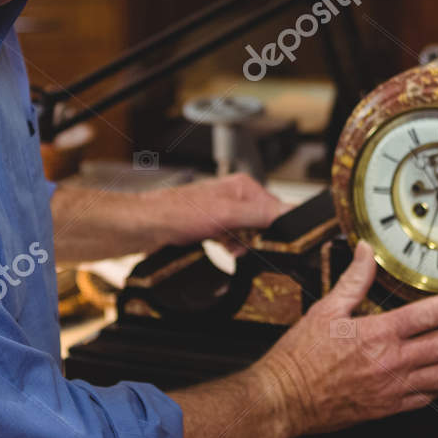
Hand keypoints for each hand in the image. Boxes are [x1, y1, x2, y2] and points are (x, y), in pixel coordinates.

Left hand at [149, 173, 287, 251]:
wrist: (146, 227)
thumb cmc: (177, 213)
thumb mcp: (227, 215)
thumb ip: (261, 214)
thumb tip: (291, 212)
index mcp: (243, 187)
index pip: (277, 208)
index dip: (277, 229)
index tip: (273, 243)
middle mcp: (235, 196)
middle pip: (264, 223)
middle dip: (257, 240)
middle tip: (244, 245)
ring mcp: (223, 211)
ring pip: (249, 234)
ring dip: (243, 246)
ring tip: (230, 249)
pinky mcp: (213, 226)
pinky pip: (233, 240)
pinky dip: (231, 248)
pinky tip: (224, 251)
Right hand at [251, 241, 437, 436]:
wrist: (284, 400)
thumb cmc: (300, 358)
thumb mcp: (325, 310)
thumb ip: (352, 280)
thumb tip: (365, 252)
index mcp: (378, 334)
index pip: (431, 315)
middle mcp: (392, 362)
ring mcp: (394, 388)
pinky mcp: (389, 407)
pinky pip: (430, 397)